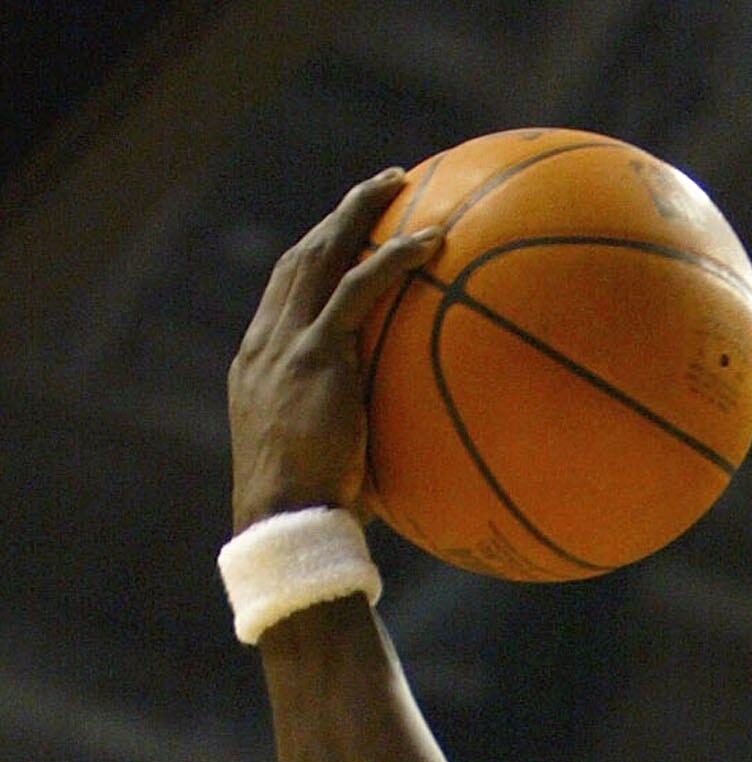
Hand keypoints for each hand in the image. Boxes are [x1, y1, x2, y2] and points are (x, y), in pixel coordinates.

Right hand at [228, 170, 439, 529]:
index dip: (314, 259)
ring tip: (398, 184)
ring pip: (322, 255)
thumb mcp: (325, 472)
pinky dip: (393, 258)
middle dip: (337, 218)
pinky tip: (430, 241)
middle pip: (299, 259)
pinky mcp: (317, 356)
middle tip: (377, 189)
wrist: (283, 526)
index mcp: (259, 367)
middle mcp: (266, 345)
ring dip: (359, 212)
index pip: (284, 296)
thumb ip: (353, 447)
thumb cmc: (311, 520)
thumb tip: (404, 462)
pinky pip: (359, 290)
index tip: (343, 239)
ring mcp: (287, 346)